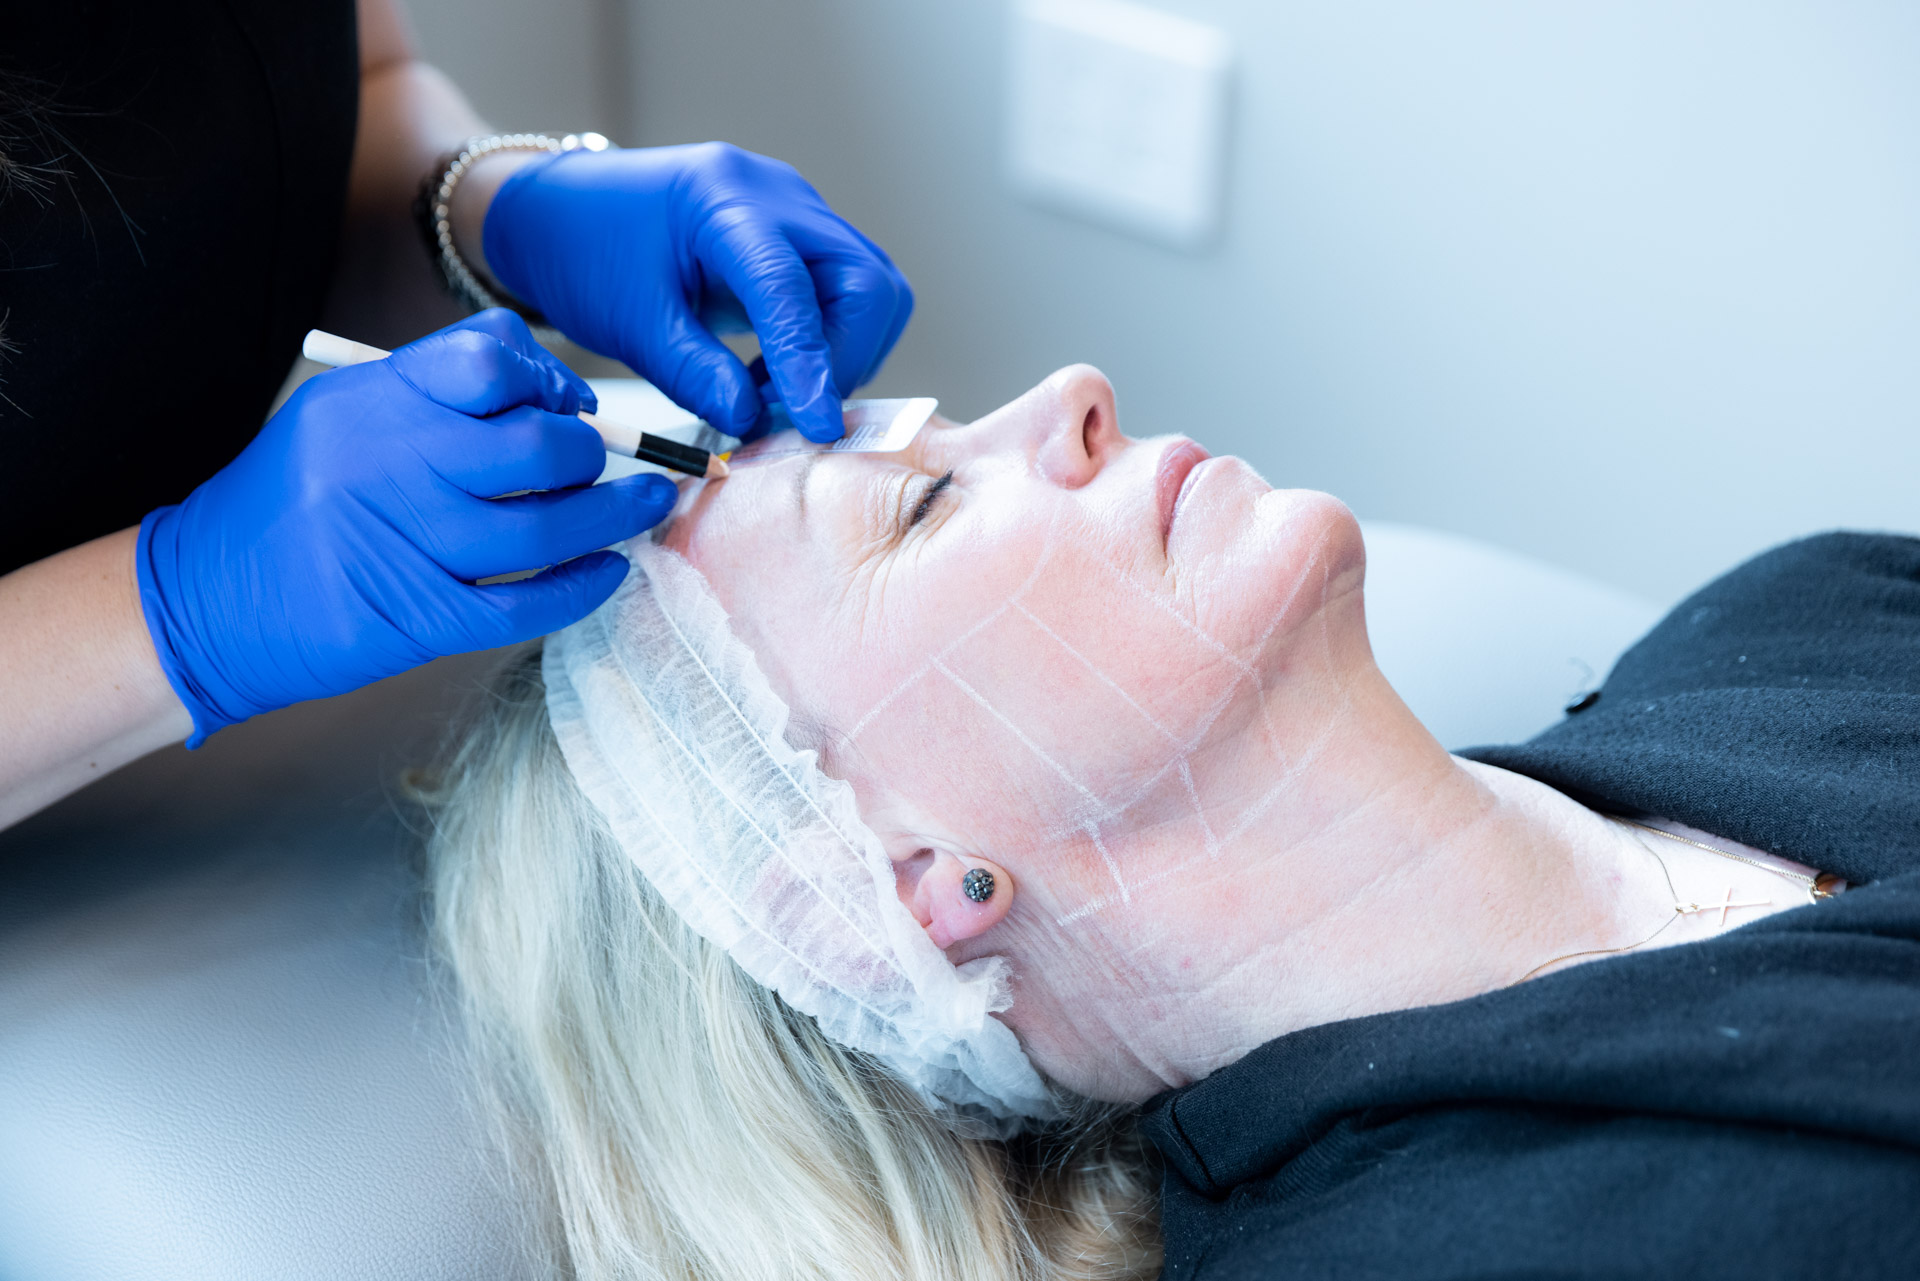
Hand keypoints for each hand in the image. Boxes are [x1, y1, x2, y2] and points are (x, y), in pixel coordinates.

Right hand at [138, 311, 676, 743]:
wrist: (206, 599)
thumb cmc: (294, 501)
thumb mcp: (344, 415)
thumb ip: (438, 394)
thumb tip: (561, 395)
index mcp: (372, 401)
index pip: (489, 359)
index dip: (550, 380)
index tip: (573, 405)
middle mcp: (389, 465)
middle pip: (537, 447)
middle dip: (593, 456)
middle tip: (614, 465)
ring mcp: (405, 545)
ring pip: (546, 528)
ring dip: (615, 518)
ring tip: (648, 507)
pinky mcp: (416, 618)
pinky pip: (526, 604)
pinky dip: (583, 587)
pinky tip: (611, 571)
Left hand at [481, 142, 913, 442]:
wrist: (563, 209)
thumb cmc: (584, 250)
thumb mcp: (627, 322)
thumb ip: (693, 372)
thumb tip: (752, 421)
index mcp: (722, 199)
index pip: (789, 285)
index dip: (810, 362)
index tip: (817, 426)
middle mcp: (778, 196)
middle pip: (866, 283)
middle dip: (845, 360)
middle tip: (790, 413)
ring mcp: (799, 214)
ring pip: (873, 292)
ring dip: (844, 356)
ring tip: (774, 393)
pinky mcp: (804, 239)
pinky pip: (853, 296)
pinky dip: (832, 345)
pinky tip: (777, 371)